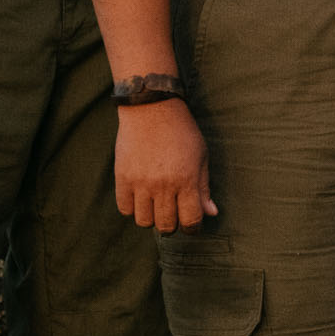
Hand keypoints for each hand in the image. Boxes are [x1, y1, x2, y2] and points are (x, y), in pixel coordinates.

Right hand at [116, 102, 217, 230]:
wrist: (151, 108)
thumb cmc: (181, 131)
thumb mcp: (201, 156)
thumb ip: (204, 187)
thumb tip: (211, 213)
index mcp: (186, 180)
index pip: (191, 221)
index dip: (193, 227)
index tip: (191, 222)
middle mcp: (163, 185)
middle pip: (166, 225)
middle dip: (172, 224)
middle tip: (172, 212)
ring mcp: (141, 182)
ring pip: (144, 221)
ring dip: (151, 217)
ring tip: (155, 204)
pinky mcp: (123, 177)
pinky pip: (124, 209)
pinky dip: (132, 208)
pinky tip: (139, 197)